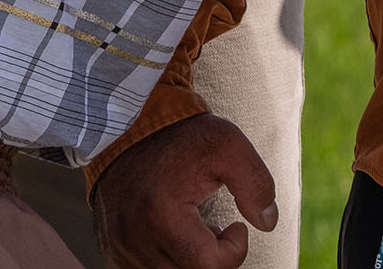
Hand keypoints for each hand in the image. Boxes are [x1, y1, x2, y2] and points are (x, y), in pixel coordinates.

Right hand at [92, 114, 276, 268]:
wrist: (127, 127)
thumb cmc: (180, 136)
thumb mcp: (228, 145)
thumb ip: (255, 184)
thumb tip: (268, 223)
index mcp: (162, 216)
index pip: (211, 265)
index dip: (235, 249)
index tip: (236, 225)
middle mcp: (135, 239)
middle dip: (212, 258)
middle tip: (215, 228)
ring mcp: (121, 248)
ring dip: (190, 261)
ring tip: (194, 230)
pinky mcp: (114, 250)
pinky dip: (169, 261)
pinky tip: (174, 236)